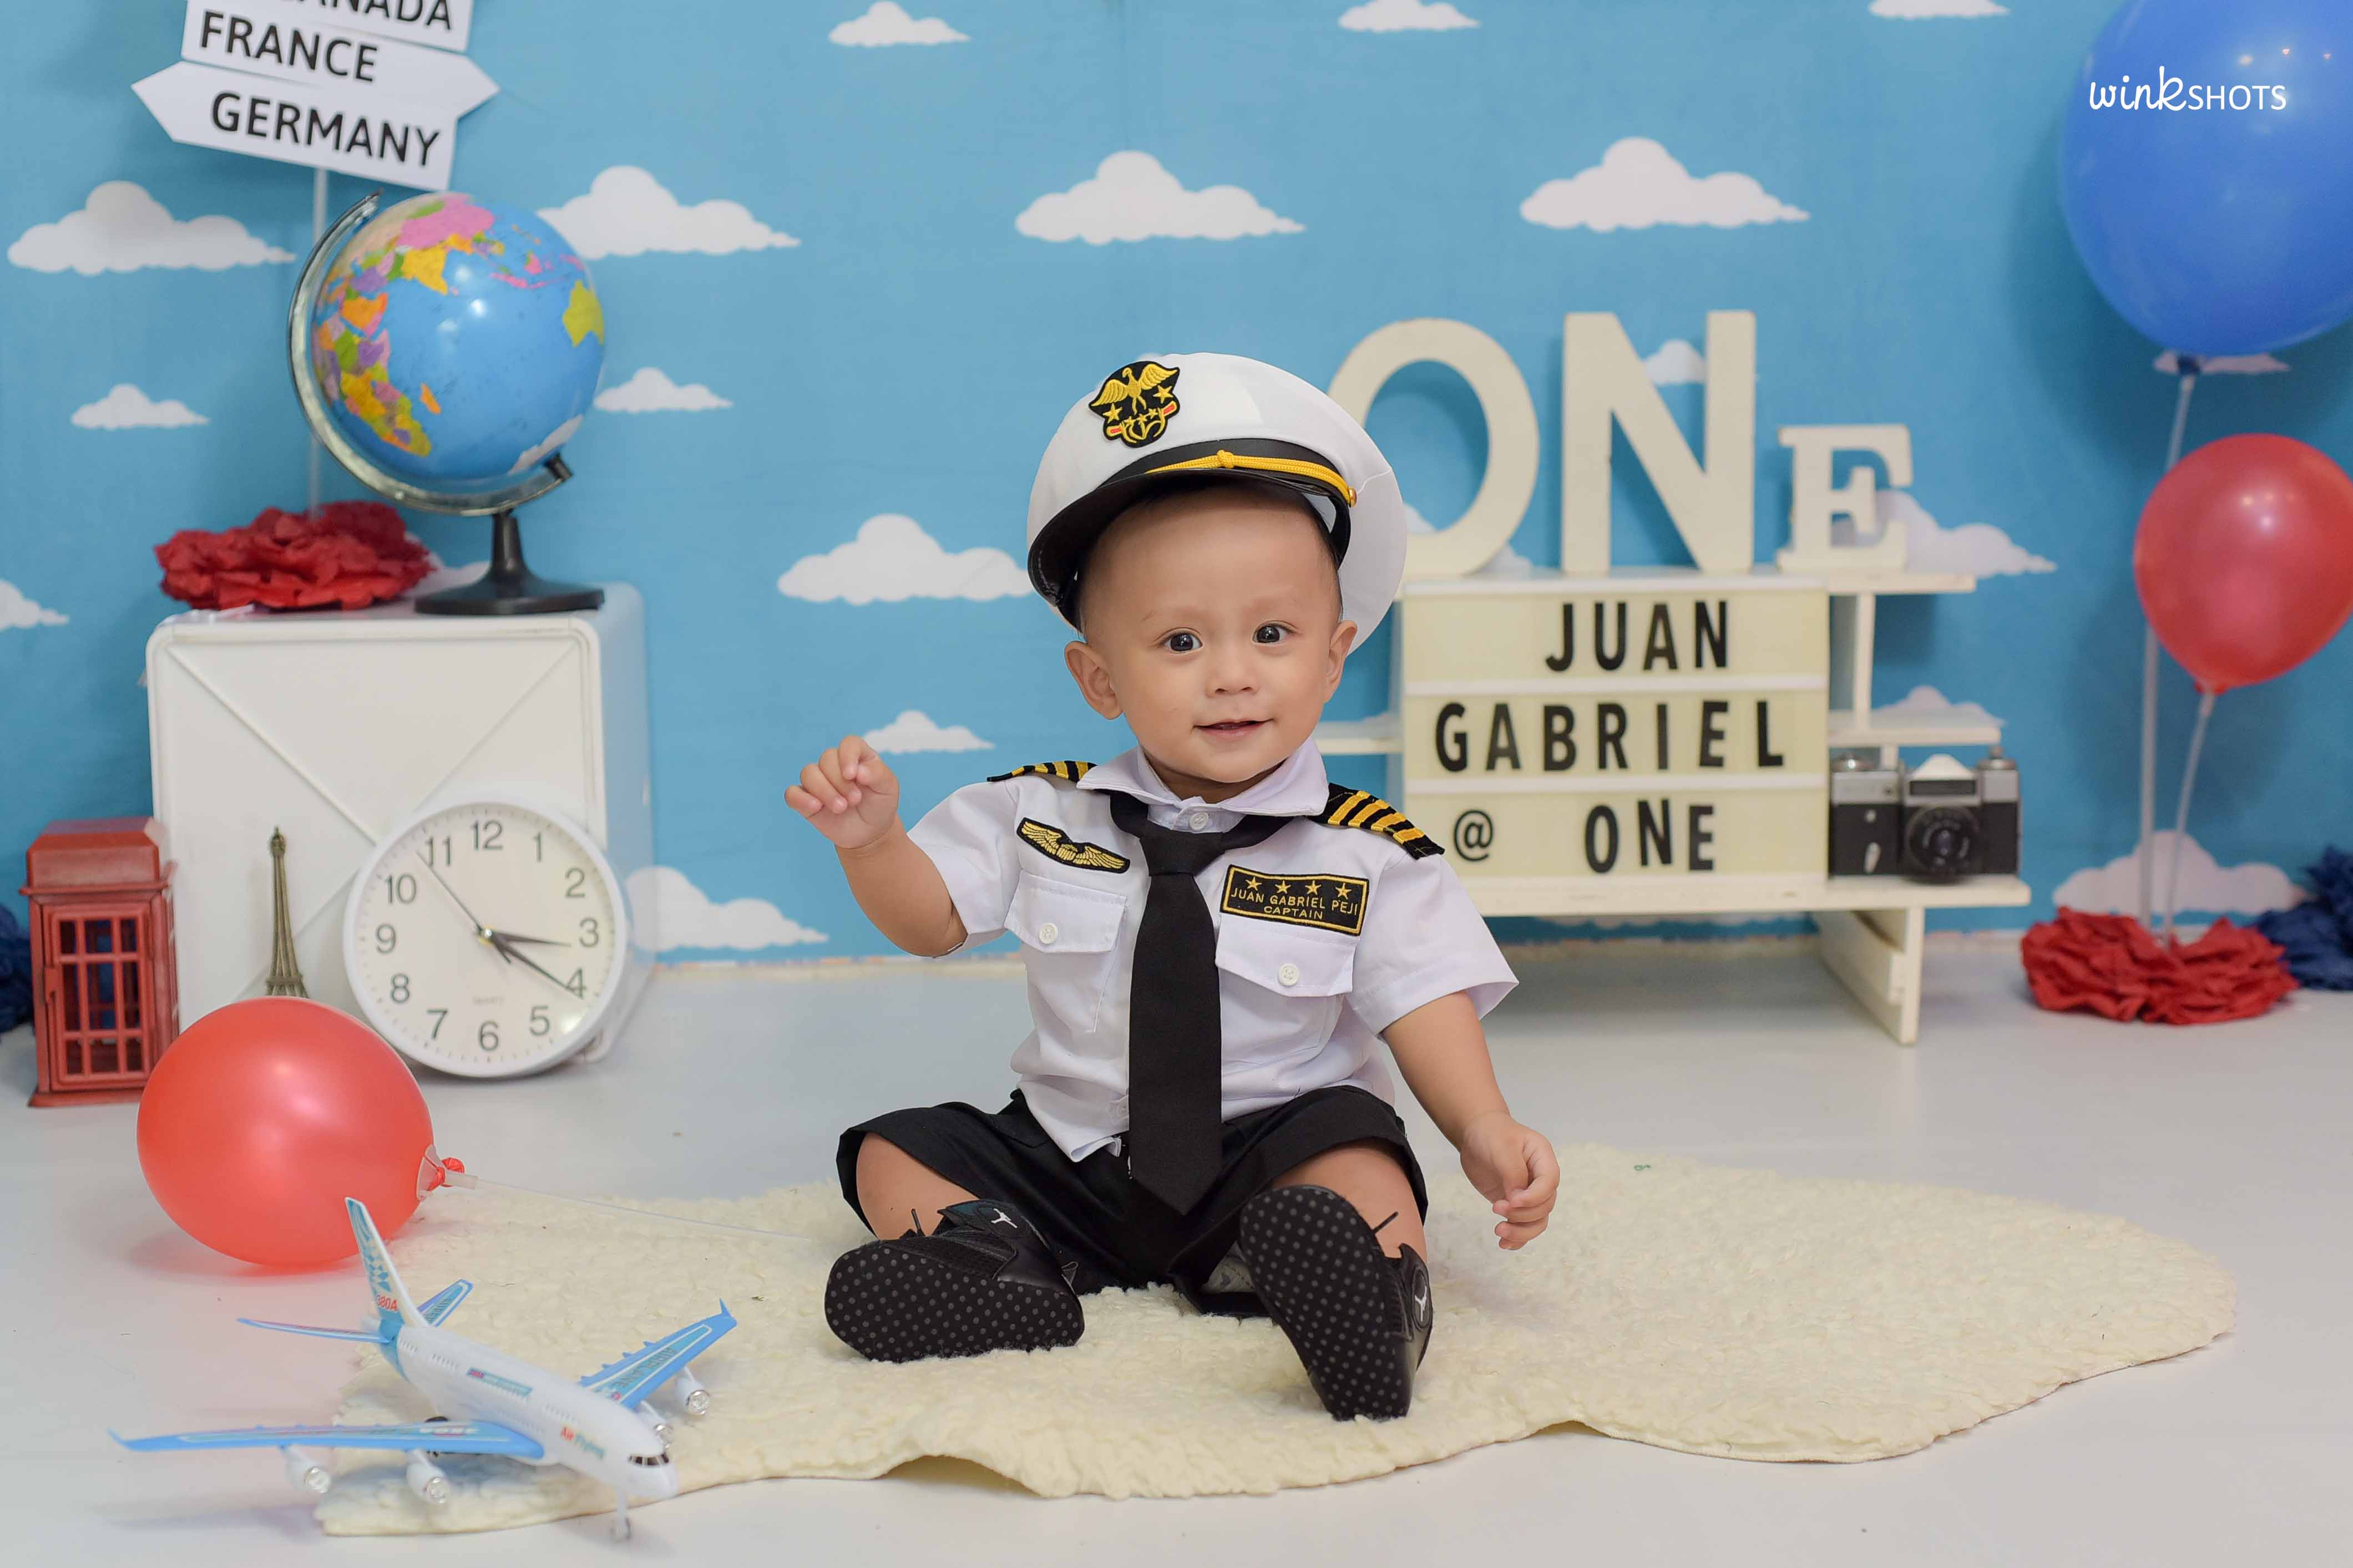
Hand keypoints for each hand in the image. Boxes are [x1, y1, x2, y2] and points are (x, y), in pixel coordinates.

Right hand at [786, 734, 902, 850]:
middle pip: (826, 759)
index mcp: (857, 755)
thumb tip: (859, 770)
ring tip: (841, 808)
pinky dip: (801, 799)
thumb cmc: (879, 805)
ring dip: (824, 791)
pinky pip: (792, 793)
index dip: (847, 756)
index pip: (848, 743)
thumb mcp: (888, 789)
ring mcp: (819, 780)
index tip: (852, 775)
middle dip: (840, 782)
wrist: (870, 832)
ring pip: (808, 773)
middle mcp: (835, 764)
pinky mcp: (805, 799)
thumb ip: (878, 774)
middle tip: (854, 800)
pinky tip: (816, 808)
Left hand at [1458, 1111, 1559, 1249]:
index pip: (1549, 1183)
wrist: (1476, 1134)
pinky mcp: (1515, 1205)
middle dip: (1522, 1214)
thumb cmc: (1491, 1134)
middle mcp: (1540, 1179)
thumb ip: (1512, 1172)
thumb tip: (1517, 1201)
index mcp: (1543, 1158)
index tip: (1511, 1201)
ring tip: (1499, 1232)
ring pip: (1537, 1221)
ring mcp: (1529, 1193)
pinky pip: (1524, 1227)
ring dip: (1521, 1231)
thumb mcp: (1502, 1147)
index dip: (1534, 1197)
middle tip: (1496, 1208)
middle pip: (1544, 1206)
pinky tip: (1504, 1244)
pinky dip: (1517, 1239)